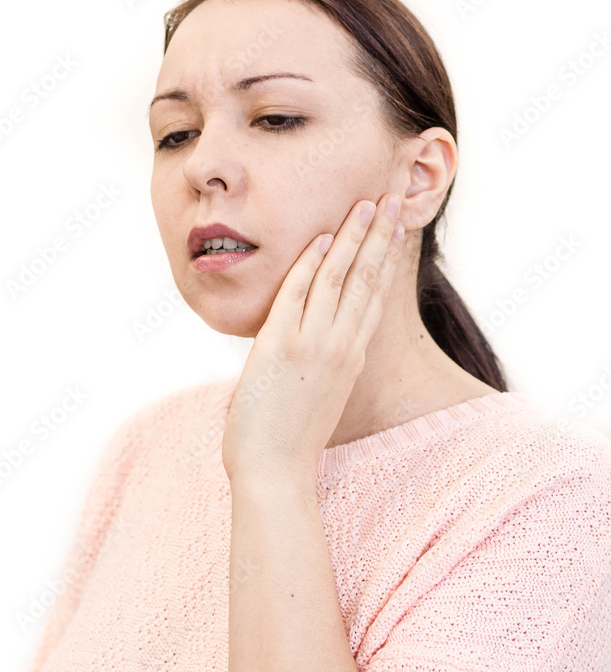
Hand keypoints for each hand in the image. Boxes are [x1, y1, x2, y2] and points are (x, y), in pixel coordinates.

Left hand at [221, 192, 405, 485]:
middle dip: (381, 235)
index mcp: (351, 357)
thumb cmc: (290, 441)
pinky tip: (322, 239)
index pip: (375, 296)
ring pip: (339, 279)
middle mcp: (341, 347)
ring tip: (367, 204)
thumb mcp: (320, 397)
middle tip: (393, 198)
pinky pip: (298, 294)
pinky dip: (310, 265)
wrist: (274, 473)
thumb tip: (317, 347)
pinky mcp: (282, 346)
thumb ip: (325, 366)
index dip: (388, 258)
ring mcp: (314, 345)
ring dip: (353, 238)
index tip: (396, 228)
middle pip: (367, 279)